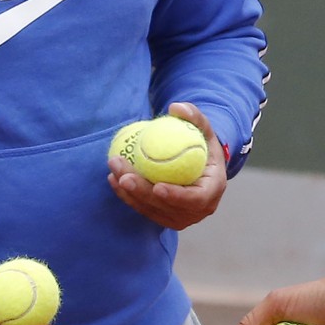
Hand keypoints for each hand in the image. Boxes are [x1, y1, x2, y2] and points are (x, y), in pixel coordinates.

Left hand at [106, 102, 226, 229]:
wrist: (200, 165)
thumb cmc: (202, 145)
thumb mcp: (204, 129)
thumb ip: (195, 116)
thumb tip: (176, 107)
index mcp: (211, 191)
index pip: (195, 199)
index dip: (176, 196)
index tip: (157, 186)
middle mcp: (197, 211)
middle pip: (167, 207)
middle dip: (142, 193)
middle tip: (124, 176)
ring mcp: (180, 217)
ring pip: (151, 209)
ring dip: (129, 193)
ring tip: (114, 170)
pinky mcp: (164, 217)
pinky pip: (143, 208)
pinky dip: (127, 195)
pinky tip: (112, 178)